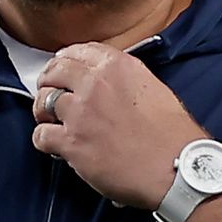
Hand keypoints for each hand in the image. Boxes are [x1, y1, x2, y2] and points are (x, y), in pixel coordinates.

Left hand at [29, 43, 203, 211]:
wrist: (179, 169)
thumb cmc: (174, 137)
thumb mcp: (155, 90)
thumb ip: (126, 81)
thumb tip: (109, 86)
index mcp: (118, 66)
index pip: (78, 51)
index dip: (65, 62)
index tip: (63, 71)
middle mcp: (96, 83)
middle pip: (54, 72)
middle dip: (48, 82)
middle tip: (49, 94)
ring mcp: (81, 112)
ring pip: (43, 102)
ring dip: (44, 112)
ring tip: (52, 122)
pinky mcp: (72, 142)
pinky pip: (41, 135)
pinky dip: (45, 141)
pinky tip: (56, 147)